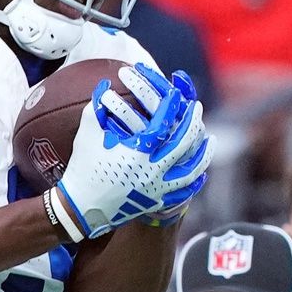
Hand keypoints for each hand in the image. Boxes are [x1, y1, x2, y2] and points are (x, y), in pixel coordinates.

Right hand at [46, 67, 208, 239]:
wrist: (80, 208)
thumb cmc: (83, 166)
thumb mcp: (88, 133)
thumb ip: (97, 105)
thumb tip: (104, 83)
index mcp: (138, 152)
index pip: (163, 123)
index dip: (171, 105)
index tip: (177, 93)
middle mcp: (152, 171)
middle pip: (183, 143)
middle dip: (192, 122)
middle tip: (197, 107)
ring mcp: (157, 189)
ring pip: (191, 170)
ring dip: (204, 153)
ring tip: (211, 140)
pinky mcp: (156, 203)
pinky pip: (183, 192)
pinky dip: (195, 181)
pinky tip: (201, 172)